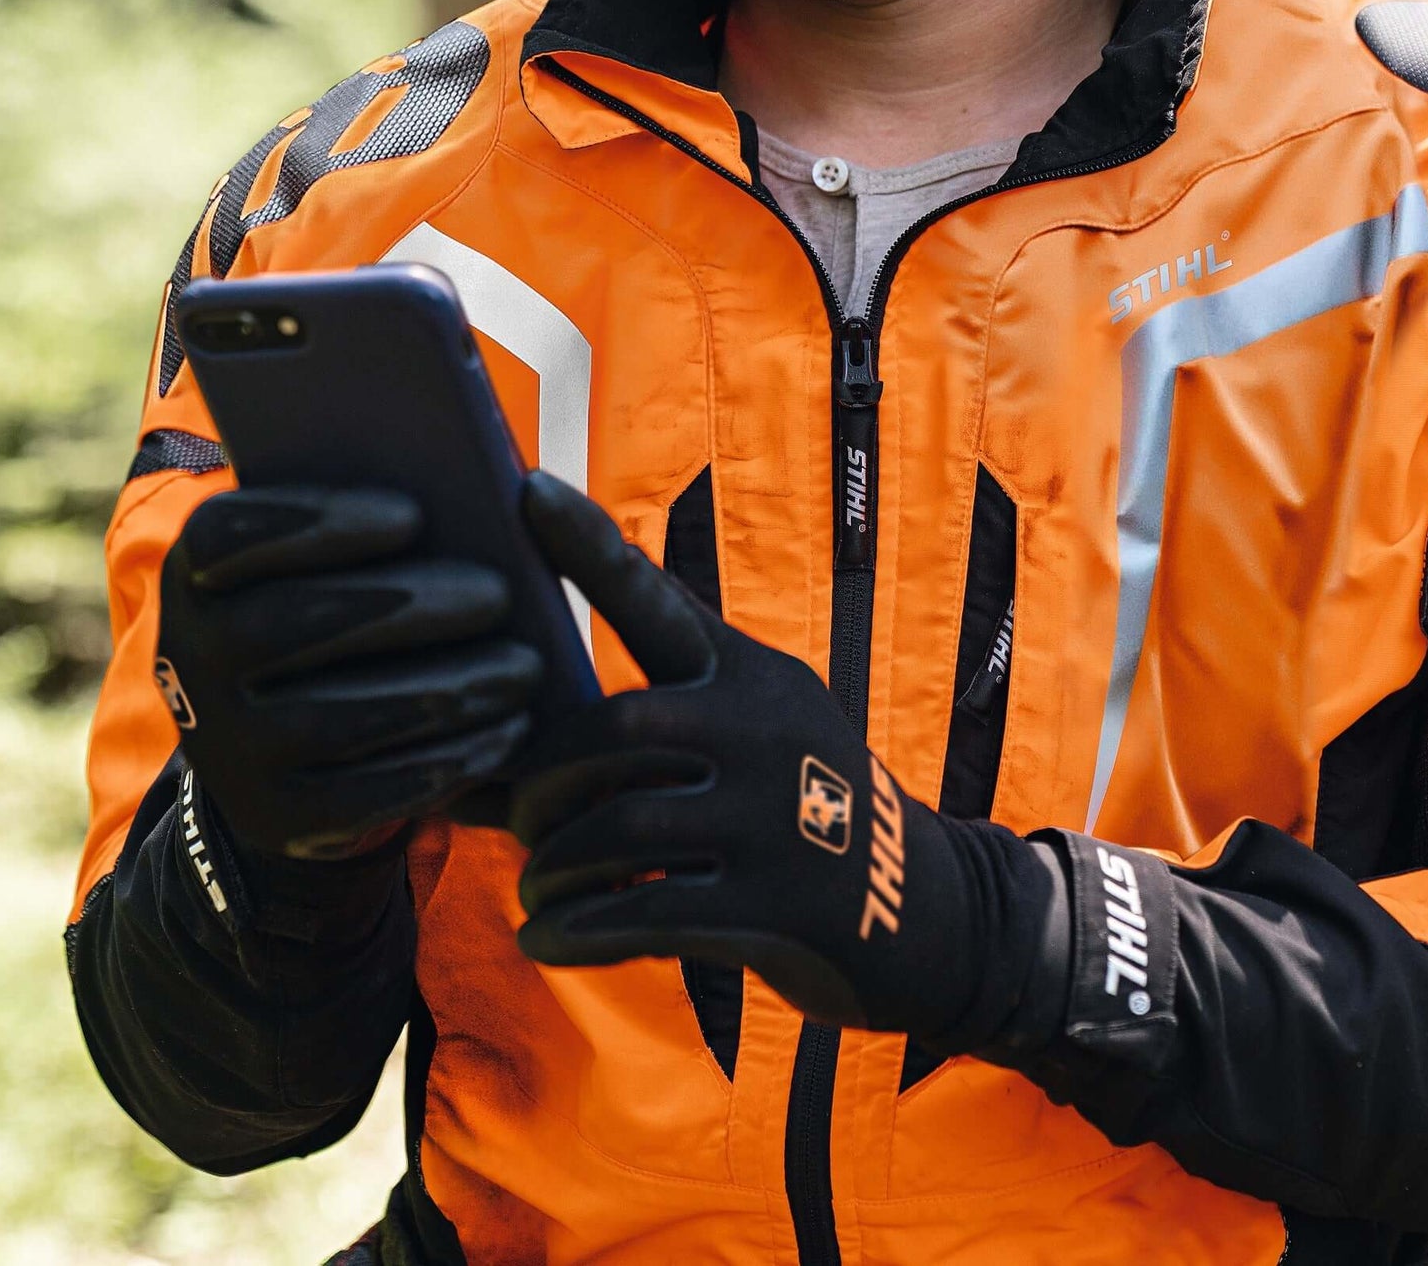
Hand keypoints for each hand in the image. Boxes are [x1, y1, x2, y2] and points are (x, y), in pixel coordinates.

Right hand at [155, 486, 541, 858]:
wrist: (292, 744)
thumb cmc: (341, 611)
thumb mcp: (334, 561)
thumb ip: (374, 520)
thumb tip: (475, 494)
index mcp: (194, 574)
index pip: (226, 534)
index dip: (313, 522)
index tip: (413, 516)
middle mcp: (186, 661)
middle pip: (286, 625)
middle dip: (404, 607)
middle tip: (497, 594)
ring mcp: (223, 749)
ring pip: (331, 718)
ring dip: (440, 690)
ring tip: (523, 668)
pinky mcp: (271, 818)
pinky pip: (358, 797)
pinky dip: (441, 762)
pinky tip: (508, 730)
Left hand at [510, 474, 1051, 1047]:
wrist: (926, 907)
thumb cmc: (799, 816)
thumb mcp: (759, 736)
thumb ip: (659, 724)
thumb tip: (501, 745)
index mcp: (753, 674)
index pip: (655, 595)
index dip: (586, 546)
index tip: (524, 486)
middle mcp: (764, 729)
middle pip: (613, 729)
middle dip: (542, 779)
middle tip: (516, 818)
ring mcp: (773, 817)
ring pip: (616, 827)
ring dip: (551, 866)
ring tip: (534, 886)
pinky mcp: (771, 904)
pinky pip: (639, 914)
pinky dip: (574, 931)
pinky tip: (546, 940)